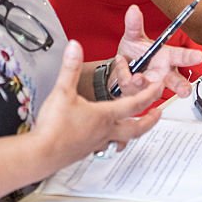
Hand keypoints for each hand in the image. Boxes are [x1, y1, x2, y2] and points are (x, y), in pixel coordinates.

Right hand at [33, 40, 163, 166]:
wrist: (42, 154)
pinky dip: (113, 140)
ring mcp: (96, 143)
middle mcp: (105, 131)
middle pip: (136, 128)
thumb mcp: (63, 91)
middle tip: (158, 114)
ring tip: (136, 127)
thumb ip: (70, 67)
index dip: (150, 95)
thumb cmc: (54, 127)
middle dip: (150, 120)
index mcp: (104, 115)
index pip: (134, 104)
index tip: (159, 88)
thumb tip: (75, 47)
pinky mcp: (86, 151)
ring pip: (122, 139)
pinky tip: (106, 139)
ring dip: (133, 132)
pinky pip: (106, 145)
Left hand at [112, 5, 201, 98]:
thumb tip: (133, 9)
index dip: (190, 57)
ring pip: (153, 90)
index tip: (199, 56)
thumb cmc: (133, 53)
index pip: (181, 56)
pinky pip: (133, 90)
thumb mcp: (133, 37)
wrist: (118, 69)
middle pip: (176, 82)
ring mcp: (152, 87)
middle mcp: (162, 74)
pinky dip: (125, 77)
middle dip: (182, 87)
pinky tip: (122, 66)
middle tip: (184, 90)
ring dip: (144, 83)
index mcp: (166, 58)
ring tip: (136, 76)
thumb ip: (134, 25)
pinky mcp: (139, 96)